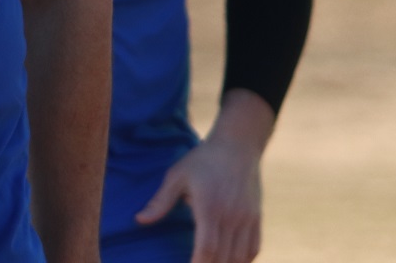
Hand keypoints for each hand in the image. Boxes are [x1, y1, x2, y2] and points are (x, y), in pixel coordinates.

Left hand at [134, 135, 261, 262]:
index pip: (207, 249)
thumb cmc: (203, 159)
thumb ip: (160, 201)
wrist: (238, 144)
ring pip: (240, 257)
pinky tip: (230, 261)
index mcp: (210, 208)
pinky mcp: (256, 217)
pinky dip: (243, 260)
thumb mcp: (177, 175)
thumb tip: (139, 220)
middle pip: (224, 258)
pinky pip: (254, 248)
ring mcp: (247, 218)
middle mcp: (231, 216)